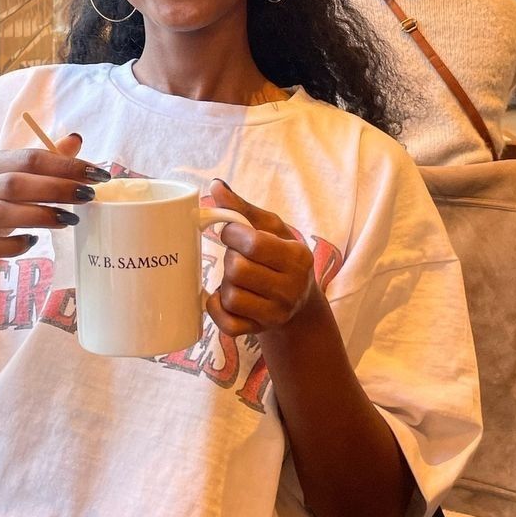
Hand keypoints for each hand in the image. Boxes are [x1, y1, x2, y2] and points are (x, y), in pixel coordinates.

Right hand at [0, 135, 107, 283]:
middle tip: (88, 196)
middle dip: (56, 188)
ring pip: (0, 212)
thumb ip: (45, 161)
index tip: (97, 175)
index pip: (30, 158)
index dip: (66, 165)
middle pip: (15, 183)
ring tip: (70, 219)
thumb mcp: (17, 179)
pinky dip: (14, 244)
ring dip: (39, 215)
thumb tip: (76, 139)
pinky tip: (34, 241)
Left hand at [205, 179, 317, 337]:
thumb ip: (243, 208)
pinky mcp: (259, 331)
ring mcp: (275, 313)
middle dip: (230, 259)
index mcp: (297, 257)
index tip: (231, 232)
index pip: (254, 243)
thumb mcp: (272, 229)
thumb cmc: (282, 257)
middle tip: (238, 257)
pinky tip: (224, 297)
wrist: (300, 303)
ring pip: (231, 296)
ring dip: (226, 283)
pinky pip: (227, 324)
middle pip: (238, 270)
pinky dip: (217, 309)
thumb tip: (215, 186)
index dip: (233, 234)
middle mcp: (291, 288)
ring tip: (237, 278)